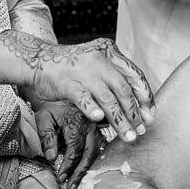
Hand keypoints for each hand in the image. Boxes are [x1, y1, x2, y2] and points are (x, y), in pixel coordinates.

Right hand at [8, 32, 152, 141]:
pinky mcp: (66, 81)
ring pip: (107, 98)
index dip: (145, 97)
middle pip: (123, 89)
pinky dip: (92, 109)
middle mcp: (99, 59)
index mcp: (110, 52)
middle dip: (134, 113)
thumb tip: (140, 108)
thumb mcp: (97, 65)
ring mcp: (82, 70)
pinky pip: (83, 98)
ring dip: (119, 120)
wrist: (38, 60)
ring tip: (127, 135)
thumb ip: (115, 80)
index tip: (151, 115)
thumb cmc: (72, 68)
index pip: (134, 76)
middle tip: (141, 129)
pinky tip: (99, 119)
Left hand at [33, 102, 96, 182]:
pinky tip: (86, 173)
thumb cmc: (52, 106)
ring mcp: (97, 128)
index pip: (74, 149)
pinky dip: (93, 163)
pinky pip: (100, 149)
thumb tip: (51, 157)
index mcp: (76, 121)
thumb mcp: (44, 118)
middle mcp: (90, 126)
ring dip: (87, 171)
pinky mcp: (100, 131)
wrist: (63, 90)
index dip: (68, 166)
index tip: (61, 177)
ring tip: (77, 185)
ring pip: (96, 153)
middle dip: (79, 173)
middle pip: (88, 154)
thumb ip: (47, 137)